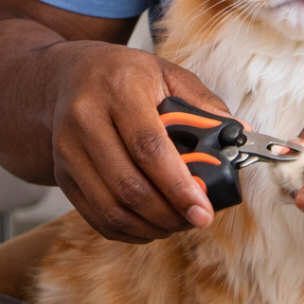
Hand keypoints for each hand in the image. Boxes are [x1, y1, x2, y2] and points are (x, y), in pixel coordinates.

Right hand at [49, 41, 229, 242]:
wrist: (66, 76)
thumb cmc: (122, 75)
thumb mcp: (165, 72)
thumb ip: (203, 103)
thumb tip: (241, 133)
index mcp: (118, 88)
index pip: (148, 147)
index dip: (178, 186)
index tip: (204, 210)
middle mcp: (85, 118)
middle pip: (129, 185)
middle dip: (169, 214)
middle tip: (196, 219)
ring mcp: (68, 149)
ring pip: (111, 209)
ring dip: (151, 227)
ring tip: (176, 222)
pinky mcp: (62, 173)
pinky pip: (97, 217)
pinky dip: (128, 231)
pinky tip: (150, 222)